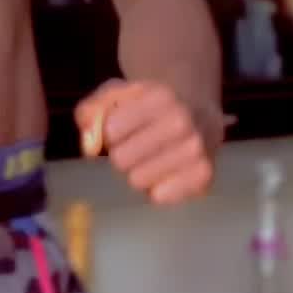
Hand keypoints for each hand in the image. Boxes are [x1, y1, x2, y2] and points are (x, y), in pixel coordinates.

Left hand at [75, 80, 222, 204]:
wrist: (198, 112)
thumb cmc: (149, 105)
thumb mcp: (118, 94)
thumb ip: (92, 111)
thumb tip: (89, 148)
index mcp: (160, 96)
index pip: (111, 131)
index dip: (110, 133)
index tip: (121, 128)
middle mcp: (182, 122)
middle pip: (121, 159)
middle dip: (121, 155)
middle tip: (135, 146)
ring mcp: (196, 150)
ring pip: (137, 181)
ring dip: (138, 172)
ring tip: (151, 158)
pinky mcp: (204, 176)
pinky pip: (159, 197)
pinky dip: (156, 189)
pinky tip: (165, 172)